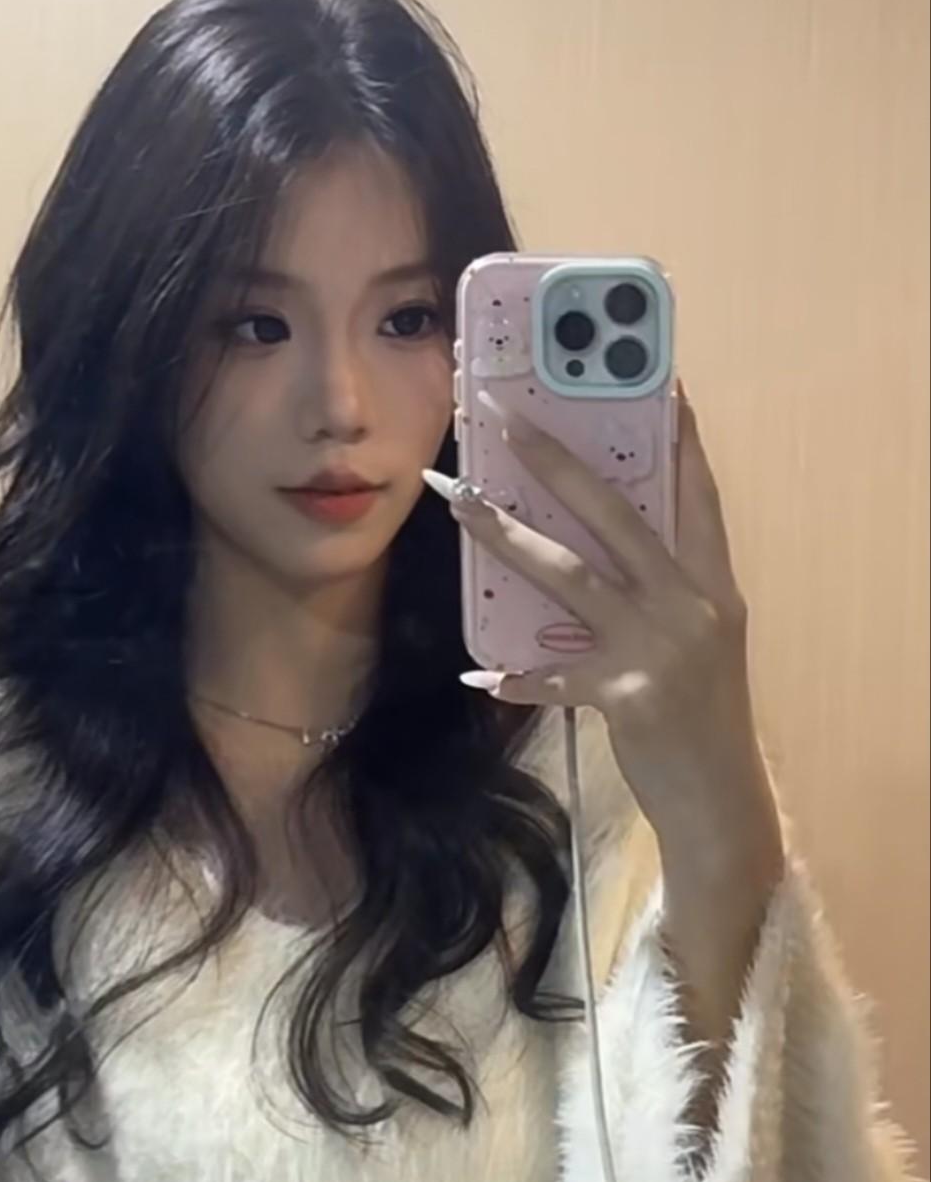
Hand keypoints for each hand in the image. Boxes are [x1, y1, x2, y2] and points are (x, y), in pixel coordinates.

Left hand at [424, 383, 784, 878]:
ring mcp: (659, 649)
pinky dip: (517, 677)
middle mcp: (691, 604)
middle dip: (555, 459)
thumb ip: (664, 591)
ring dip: (507, 534)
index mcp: (712, 585)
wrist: (722, 802)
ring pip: (571, 575)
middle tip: (504, 414)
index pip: (697, 494)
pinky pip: (555, 678)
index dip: (679, 436)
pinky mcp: (628, 697)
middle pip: (616, 514)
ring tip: (458, 499)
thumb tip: (601, 547)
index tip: (659, 379)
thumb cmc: (703, 717)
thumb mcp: (701, 641)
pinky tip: (480, 675)